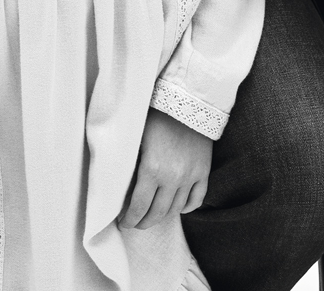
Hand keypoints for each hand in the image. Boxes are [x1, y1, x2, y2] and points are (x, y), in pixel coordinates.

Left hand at [119, 108, 211, 230]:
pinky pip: (196, 199)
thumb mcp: (137, 138)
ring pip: (176, 209)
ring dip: (163, 216)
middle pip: (157, 213)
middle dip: (144, 222)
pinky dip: (187, 208)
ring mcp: (190, 176)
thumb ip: (132, 163)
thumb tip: (119, 184)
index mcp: (152, 169)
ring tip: (154, 215)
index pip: (138, 207)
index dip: (130, 219)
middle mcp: (172, 178)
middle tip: (136, 223)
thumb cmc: (157, 115)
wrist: (188, 100)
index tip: (124, 223)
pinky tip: (178, 208)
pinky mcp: (203, 172)